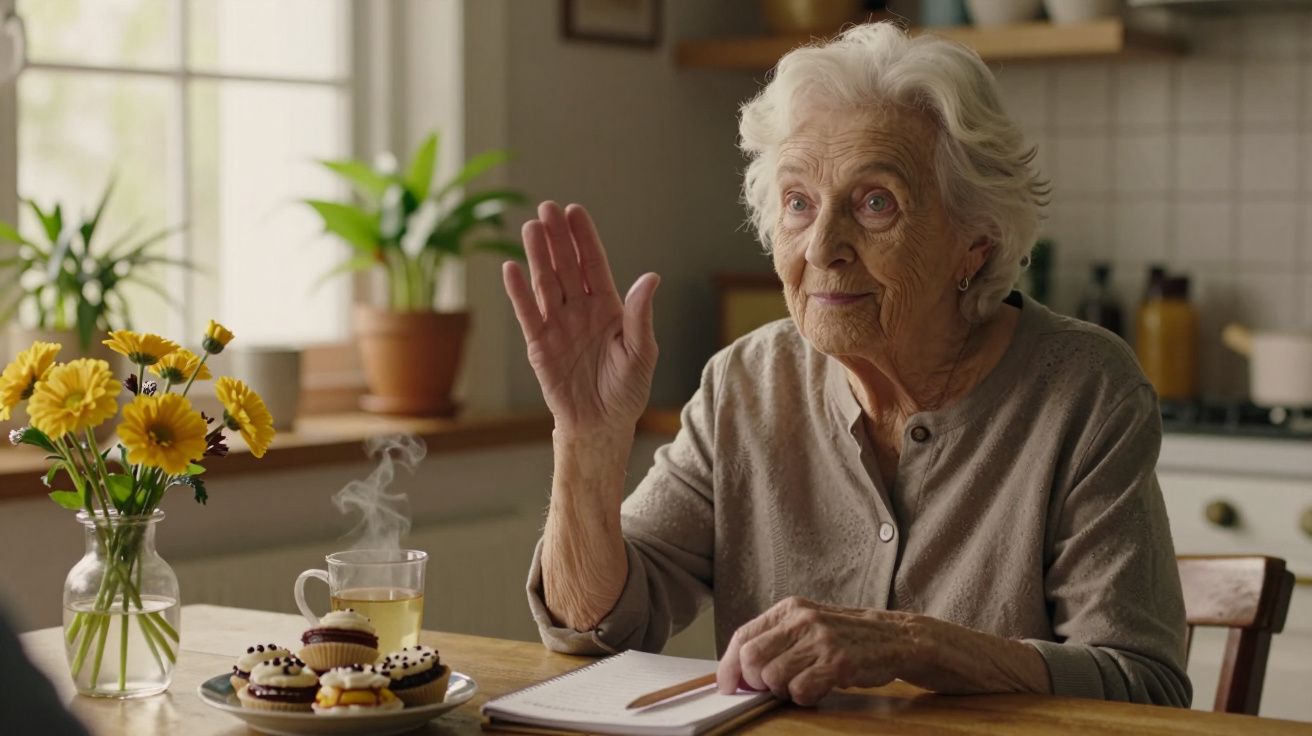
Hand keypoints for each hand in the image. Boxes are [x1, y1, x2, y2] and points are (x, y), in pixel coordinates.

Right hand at [503, 202, 659, 436]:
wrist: (601, 425)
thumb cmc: (626, 390)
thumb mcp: (641, 353)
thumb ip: (640, 316)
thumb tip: (650, 278)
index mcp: (609, 308)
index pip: (594, 265)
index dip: (584, 239)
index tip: (575, 212)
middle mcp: (581, 310)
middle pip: (566, 267)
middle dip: (557, 238)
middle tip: (547, 208)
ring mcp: (558, 325)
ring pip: (546, 284)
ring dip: (537, 257)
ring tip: (530, 228)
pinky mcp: (539, 345)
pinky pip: (528, 314)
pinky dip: (519, 293)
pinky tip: (511, 268)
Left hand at [715, 596, 913, 705]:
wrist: (894, 637)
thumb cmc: (846, 635)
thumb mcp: (808, 624)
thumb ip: (776, 639)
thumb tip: (739, 669)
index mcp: (790, 609)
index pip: (743, 636)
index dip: (728, 666)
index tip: (726, 685)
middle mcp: (802, 619)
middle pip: (751, 659)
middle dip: (755, 682)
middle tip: (770, 688)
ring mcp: (821, 640)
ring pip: (773, 678)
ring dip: (783, 691)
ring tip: (803, 683)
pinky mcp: (837, 663)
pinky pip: (801, 692)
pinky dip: (805, 698)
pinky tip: (820, 687)